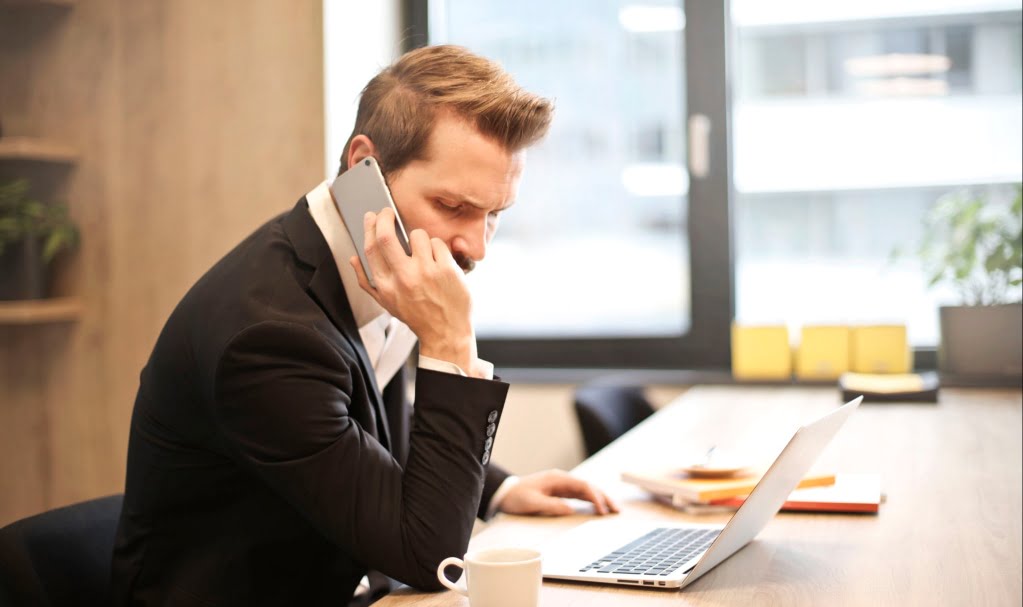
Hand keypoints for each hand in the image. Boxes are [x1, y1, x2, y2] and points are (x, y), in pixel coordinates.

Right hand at [351, 209, 477, 373]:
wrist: (446, 333)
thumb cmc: (416, 316)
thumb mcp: (386, 302)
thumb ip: (366, 281)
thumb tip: (353, 258)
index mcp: (385, 286)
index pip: (371, 249)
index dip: (369, 227)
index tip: (372, 216)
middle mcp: (403, 278)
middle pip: (386, 236)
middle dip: (385, 217)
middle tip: (388, 212)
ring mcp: (426, 272)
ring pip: (417, 235)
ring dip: (419, 238)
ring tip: (423, 252)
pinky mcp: (446, 269)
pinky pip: (438, 243)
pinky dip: (437, 248)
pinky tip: (438, 261)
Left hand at [497, 470, 619, 516]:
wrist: (504, 493)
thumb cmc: (516, 497)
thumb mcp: (532, 503)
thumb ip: (551, 506)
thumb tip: (571, 510)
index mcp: (557, 479)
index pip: (583, 486)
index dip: (595, 497)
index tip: (602, 510)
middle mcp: (562, 480)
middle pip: (588, 486)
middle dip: (604, 497)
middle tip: (616, 510)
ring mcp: (562, 485)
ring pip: (586, 491)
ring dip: (600, 499)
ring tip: (612, 510)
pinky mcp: (560, 492)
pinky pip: (579, 495)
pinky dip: (591, 501)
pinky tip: (598, 508)